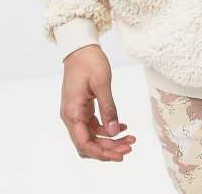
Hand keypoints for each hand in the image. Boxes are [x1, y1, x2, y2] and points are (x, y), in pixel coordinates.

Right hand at [60, 44, 135, 161]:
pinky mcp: (82, 108)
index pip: (84, 144)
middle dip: (109, 149)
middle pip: (88, 144)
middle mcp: (71, 116)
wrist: (80, 48)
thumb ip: (108, 108)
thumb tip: (115, 131)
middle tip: (130, 146)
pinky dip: (107, 129)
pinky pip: (94, 126)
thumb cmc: (89, 62)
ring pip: (92, 136)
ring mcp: (76, 113)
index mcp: (72, 113)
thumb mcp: (102, 83)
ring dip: (110, 140)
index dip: (102, 153)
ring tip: (130, 139)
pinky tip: (123, 127)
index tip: (120, 154)